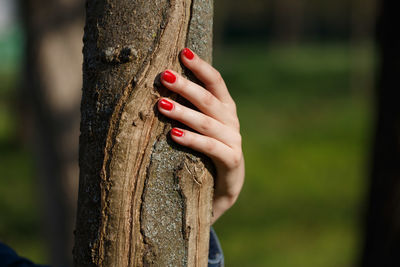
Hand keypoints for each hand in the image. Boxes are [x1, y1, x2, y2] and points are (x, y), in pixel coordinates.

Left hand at [157, 48, 244, 223]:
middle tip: (164, 75)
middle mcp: (231, 121)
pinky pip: (211, 148)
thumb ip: (189, 108)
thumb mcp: (199, 127)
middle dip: (186, 86)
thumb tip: (159, 84)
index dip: (200, 66)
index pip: (216, 82)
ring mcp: (233, 141)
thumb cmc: (204, 153)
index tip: (182, 52)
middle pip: (209, 99)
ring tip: (161, 104)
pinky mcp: (232, 161)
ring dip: (184, 112)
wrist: (222, 190)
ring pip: (208, 122)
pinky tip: (174, 134)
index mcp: (225, 108)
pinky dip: (193, 140)